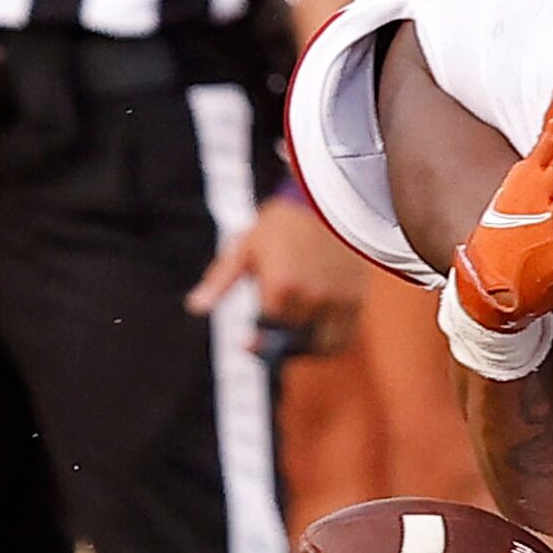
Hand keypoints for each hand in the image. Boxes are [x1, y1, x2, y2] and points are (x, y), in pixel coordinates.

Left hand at [186, 196, 367, 354]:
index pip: (267, 328)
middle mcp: (313, 298)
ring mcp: (339, 301)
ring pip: (322, 346)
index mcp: (282, 286)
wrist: (331, 203)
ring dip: (306, 349)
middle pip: (294, 340)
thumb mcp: (245, 248)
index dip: (256, 338)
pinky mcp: (357, 302)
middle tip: (270, 338)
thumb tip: (195, 307)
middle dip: (280, 341)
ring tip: (294, 339)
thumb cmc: (282, 223)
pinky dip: (330, 344)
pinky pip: (344, 339)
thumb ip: (220, 281)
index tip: (248, 343)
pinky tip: (317, 335)